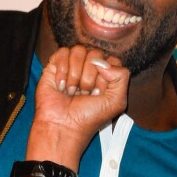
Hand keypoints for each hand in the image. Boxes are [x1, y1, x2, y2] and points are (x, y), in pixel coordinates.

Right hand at [29, 46, 128, 164]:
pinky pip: (62, 52)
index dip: (105, 75)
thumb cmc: (88, 118)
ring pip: (78, 50)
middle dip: (89, 77)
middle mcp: (89, 69)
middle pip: (95, 54)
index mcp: (106, 76)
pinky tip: (61, 86)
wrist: (63, 126)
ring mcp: (72, 66)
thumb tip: (102, 62)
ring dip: (75, 74)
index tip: (99, 94)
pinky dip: (62, 70)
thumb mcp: (116, 101)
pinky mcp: (55, 66)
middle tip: (84, 94)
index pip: (111, 59)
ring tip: (72, 92)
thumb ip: (122, 77)